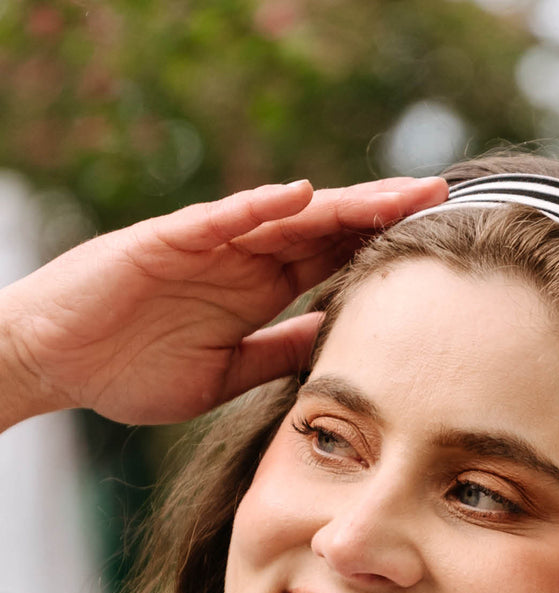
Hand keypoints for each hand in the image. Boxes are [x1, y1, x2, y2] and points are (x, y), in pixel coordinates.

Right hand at [0, 176, 447, 426]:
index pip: (333, 262)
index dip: (382, 251)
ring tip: (397, 194)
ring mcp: (210, 246)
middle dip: (383, 215)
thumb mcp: (226, 375)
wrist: (59, 364)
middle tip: (443, 202)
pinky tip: (303, 197)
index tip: (437, 248)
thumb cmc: (133, 371)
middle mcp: (243, 261)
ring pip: (289, 215)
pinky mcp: (168, 241)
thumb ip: (279, 354)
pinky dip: (260, 206)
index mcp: (259, 292)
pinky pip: (220, 218)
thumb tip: (334, 343)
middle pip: (327, 229)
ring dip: (344, 203)